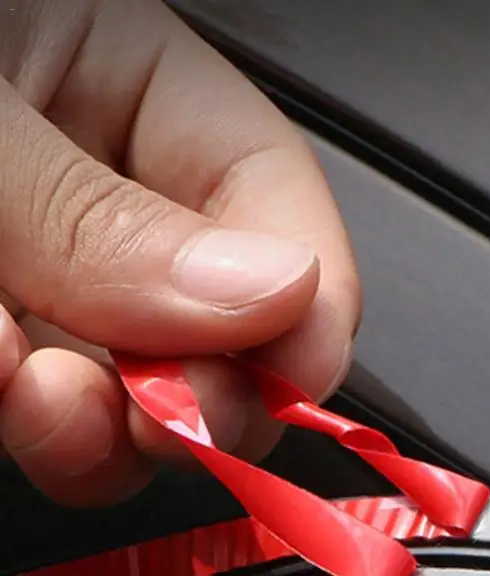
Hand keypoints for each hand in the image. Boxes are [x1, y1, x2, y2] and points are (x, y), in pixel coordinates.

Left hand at [0, 0, 357, 504]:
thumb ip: (103, 215)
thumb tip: (268, 298)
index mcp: (130, 83)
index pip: (276, 202)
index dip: (306, 308)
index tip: (289, 380)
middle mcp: (100, 195)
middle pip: (212, 331)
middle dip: (193, 392)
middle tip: (159, 414)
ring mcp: (43, 280)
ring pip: (123, 398)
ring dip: (90, 424)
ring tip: (23, 387)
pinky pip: (38, 412)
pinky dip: (20, 419)